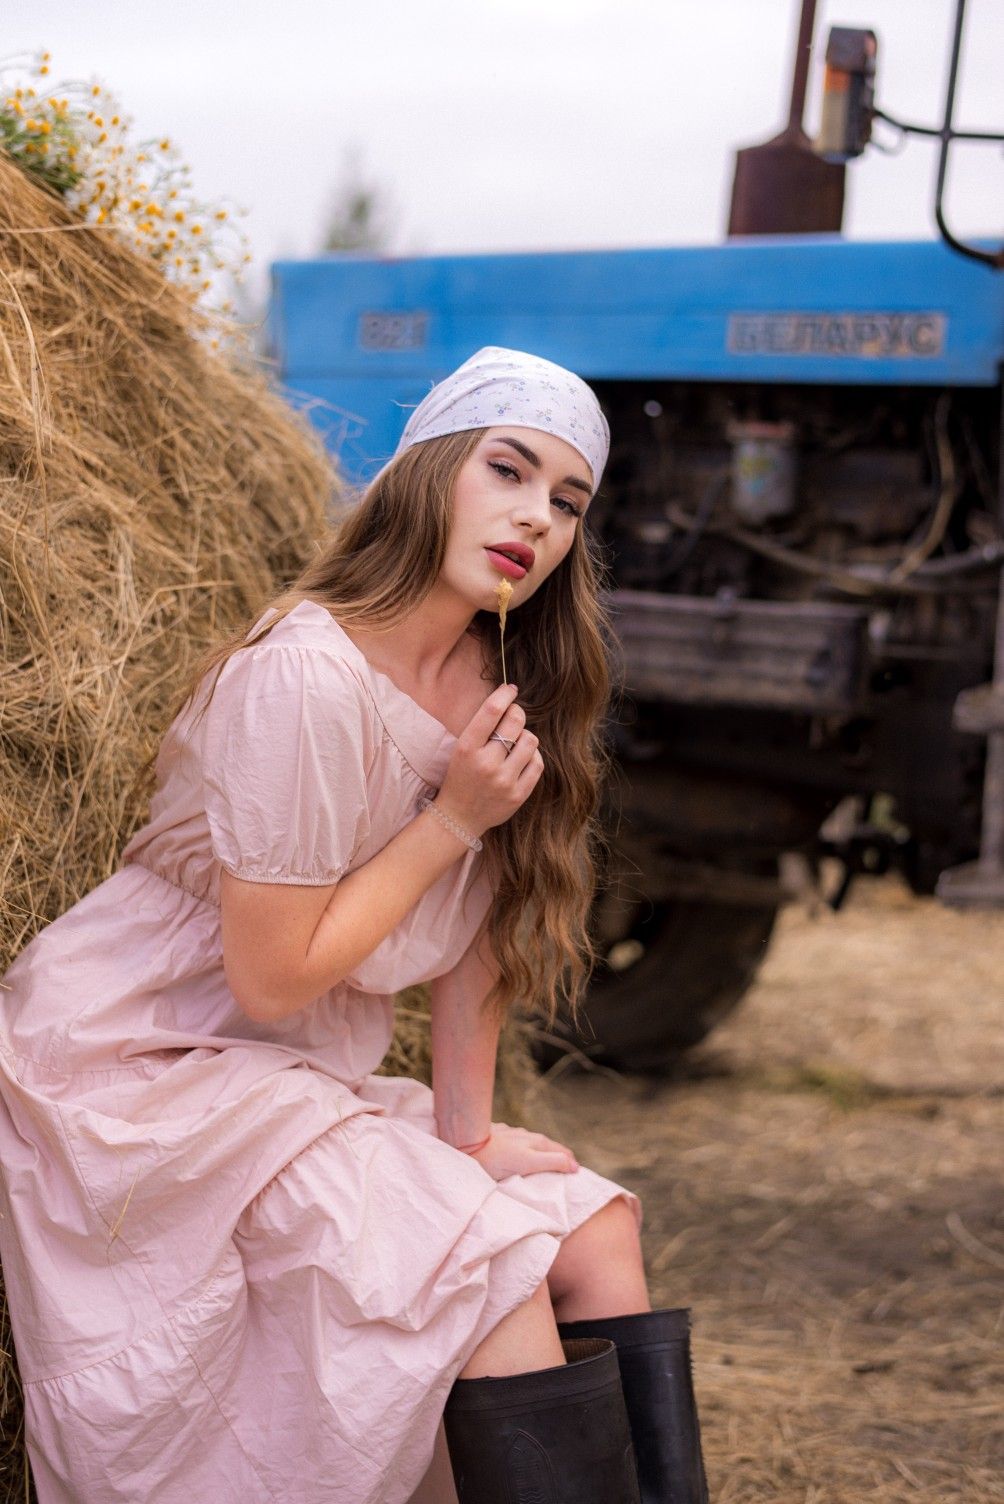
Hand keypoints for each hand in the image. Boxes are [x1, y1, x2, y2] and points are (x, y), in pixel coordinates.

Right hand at [436, 684, 543, 836]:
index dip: (505, 694)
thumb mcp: (461, 749)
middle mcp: (486, 763)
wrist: (459, 816)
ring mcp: (504, 780)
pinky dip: (532, 756)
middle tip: (513, 718)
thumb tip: (508, 700)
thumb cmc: (461, 777)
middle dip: (517, 714)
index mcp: (467, 748)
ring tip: (515, 743)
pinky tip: (521, 759)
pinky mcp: (518, 794)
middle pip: (516, 721)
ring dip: (525, 737)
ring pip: (530, 740)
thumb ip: (482, 728)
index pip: (492, 710)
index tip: (510, 690)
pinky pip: (537, 763)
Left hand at [465, 1123, 578, 1180]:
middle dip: (557, 1157)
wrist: (465, 1144)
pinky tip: (516, 1153)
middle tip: (563, 1171)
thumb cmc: (496, 1158)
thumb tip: (575, 1166)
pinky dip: (522, 1149)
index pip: (561, 1153)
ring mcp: (511, 1135)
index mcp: (537, 1143)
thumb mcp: (528, 1163)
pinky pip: (515, 1142)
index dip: (569, 1164)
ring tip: (541, 1164)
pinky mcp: (497, 1135)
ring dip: (539, 1153)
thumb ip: (552, 1162)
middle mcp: (526, 1136)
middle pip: (548, 1147)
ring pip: (531, 1144)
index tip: (575, 1176)